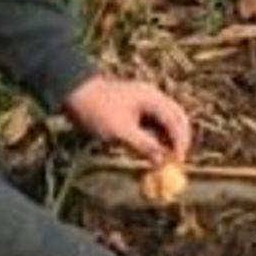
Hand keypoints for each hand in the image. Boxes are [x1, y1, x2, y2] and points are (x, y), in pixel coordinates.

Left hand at [65, 73, 192, 164]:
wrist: (75, 93)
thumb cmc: (97, 111)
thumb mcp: (121, 131)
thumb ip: (144, 145)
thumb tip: (161, 160)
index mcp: (152, 98)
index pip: (175, 121)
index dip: (180, 142)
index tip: (179, 161)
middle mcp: (153, 96)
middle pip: (177, 118)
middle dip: (179, 138)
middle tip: (177, 159)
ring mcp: (145, 99)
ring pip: (167, 119)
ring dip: (168, 137)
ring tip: (165, 156)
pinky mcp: (136, 105)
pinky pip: (154, 120)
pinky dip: (157, 134)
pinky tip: (153, 147)